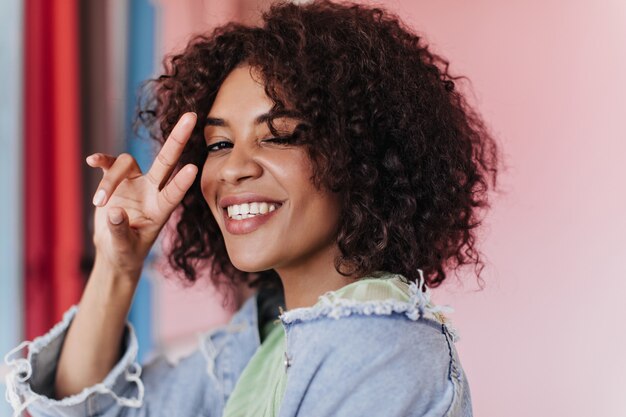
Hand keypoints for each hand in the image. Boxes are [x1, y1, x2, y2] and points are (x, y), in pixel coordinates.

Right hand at [86, 112, 197, 276]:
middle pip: (167, 159)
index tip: (193, 168)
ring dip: (110, 180)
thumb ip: (120, 231)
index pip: (174, 193)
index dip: (183, 182)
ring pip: (125, 163)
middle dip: (179, 138)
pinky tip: (92, 161)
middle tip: (192, 116)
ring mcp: (135, 182)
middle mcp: (153, 191)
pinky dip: (102, 160)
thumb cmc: (126, 252)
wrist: (115, 250)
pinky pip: (110, 163)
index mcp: (162, 209)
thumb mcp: (124, 248)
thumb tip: (115, 212)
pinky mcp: (117, 180)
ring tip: (98, 203)